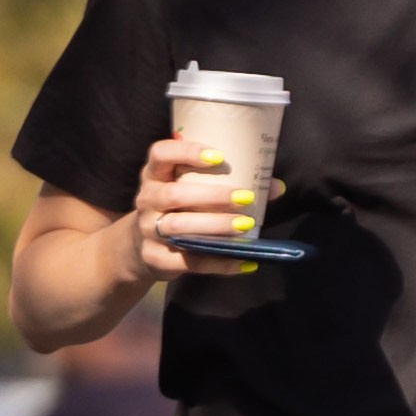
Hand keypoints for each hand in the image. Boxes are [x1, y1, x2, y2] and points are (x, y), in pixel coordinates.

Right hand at [126, 137, 267, 279]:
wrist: (139, 247)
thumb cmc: (175, 209)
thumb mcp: (188, 190)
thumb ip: (226, 184)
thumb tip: (276, 187)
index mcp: (155, 175)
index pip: (160, 154)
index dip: (186, 152)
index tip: (218, 156)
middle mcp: (147, 199)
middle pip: (174, 195)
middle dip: (212, 196)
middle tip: (245, 197)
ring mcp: (148, 230)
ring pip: (179, 228)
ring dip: (215, 226)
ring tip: (244, 226)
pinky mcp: (155, 259)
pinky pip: (189, 261)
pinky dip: (219, 263)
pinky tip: (244, 262)